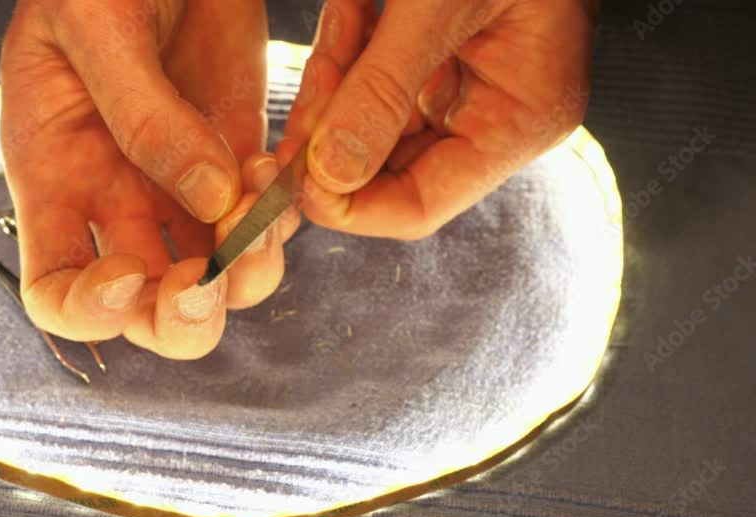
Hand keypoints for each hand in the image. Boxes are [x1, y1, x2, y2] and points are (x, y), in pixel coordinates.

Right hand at [0, 0, 294, 358]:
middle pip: (147, 310)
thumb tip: (212, 200)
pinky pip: (262, 220)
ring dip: (246, 267)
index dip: (89, 311)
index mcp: (55, 177)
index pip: (56, 291)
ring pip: (218, 277)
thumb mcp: (97, 27)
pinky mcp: (236, 158)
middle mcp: (116, 200)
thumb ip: (143, 116)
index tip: (127, 276)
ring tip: (258, 202)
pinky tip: (275, 168)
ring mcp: (181, 186)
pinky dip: (278, 215)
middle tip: (210, 279)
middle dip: (182, 318)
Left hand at [279, 0, 598, 239]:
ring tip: (342, 20)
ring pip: (368, 125)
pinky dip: (347, 51)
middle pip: (384, 169)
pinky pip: (372, 81)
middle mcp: (494, 117)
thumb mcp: (438, 4)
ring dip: (334, 83)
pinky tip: (352, 9)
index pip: (419, 205)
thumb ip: (384, 89)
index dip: (346, 204)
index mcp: (520, 120)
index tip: (288, 176)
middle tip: (303, 87)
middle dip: (329, 132)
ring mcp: (465, 89)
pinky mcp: (436, 59)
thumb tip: (329, 178)